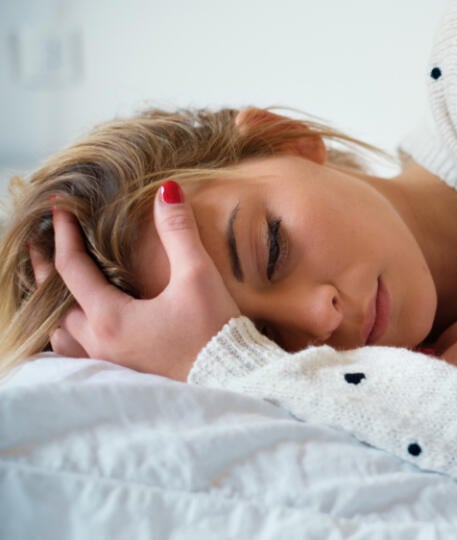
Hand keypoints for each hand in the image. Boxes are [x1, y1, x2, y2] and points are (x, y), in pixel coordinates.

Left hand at [32, 181, 239, 380]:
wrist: (232, 380)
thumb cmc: (214, 332)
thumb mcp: (199, 277)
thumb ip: (178, 233)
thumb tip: (167, 192)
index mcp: (111, 318)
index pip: (73, 269)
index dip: (64, 236)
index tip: (59, 210)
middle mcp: (99, 344)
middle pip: (54, 304)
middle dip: (46, 270)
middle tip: (40, 243)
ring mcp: (108, 363)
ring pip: (60, 335)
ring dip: (53, 308)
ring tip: (55, 288)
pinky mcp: (123, 374)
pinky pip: (77, 355)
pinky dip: (68, 336)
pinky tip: (78, 328)